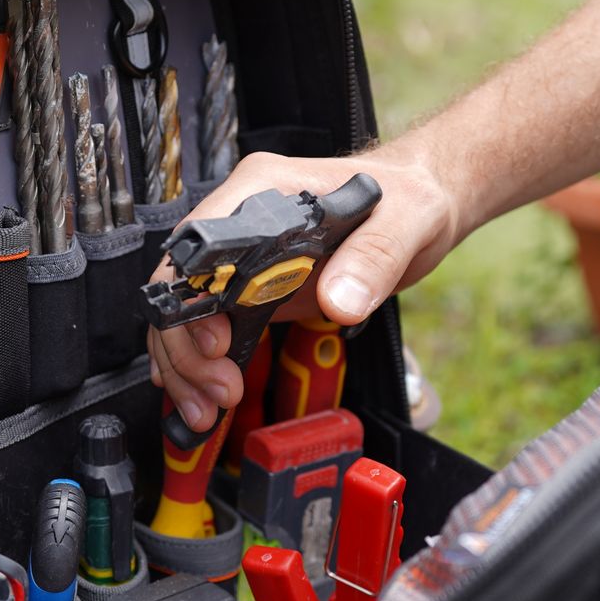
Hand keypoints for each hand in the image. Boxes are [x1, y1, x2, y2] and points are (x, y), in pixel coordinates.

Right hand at [146, 145, 462, 432]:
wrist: (417, 205)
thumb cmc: (407, 197)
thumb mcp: (406, 220)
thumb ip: (374, 256)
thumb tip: (340, 300)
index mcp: (262, 191)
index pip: (200, 245)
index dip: (195, 298)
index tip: (216, 342)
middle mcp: (241, 223)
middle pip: (182, 288)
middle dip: (186, 347)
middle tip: (219, 390)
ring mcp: (244, 261)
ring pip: (188, 315)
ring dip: (188, 367)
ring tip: (207, 409)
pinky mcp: (257, 290)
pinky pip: (213, 328)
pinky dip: (203, 366)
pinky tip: (203, 396)